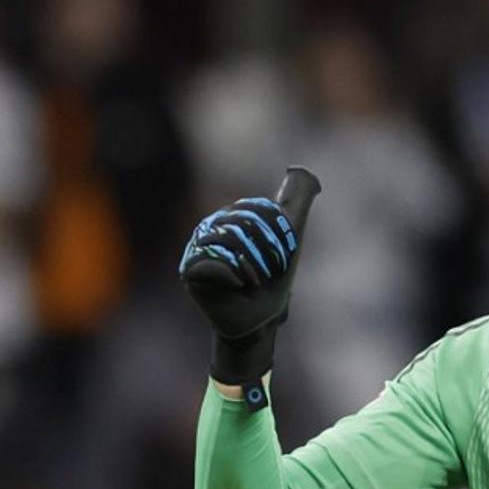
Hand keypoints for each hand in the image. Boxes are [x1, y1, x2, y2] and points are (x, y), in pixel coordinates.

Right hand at [179, 167, 319, 408]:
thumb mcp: (291, 235)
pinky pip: (214, 261)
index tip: (281, 255)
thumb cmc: (274, 280)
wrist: (261, 318)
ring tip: (253, 281)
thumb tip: (298, 169)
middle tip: (266, 273)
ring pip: (230, 240)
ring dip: (252, 266)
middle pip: (243, 223)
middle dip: (266, 252)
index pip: (259, 210)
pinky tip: (238, 285)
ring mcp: (198, 247)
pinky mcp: (190, 270)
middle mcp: (211, 227)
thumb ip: (295, 201)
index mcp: (232, 216)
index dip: (277, 233)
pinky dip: (234, 274)